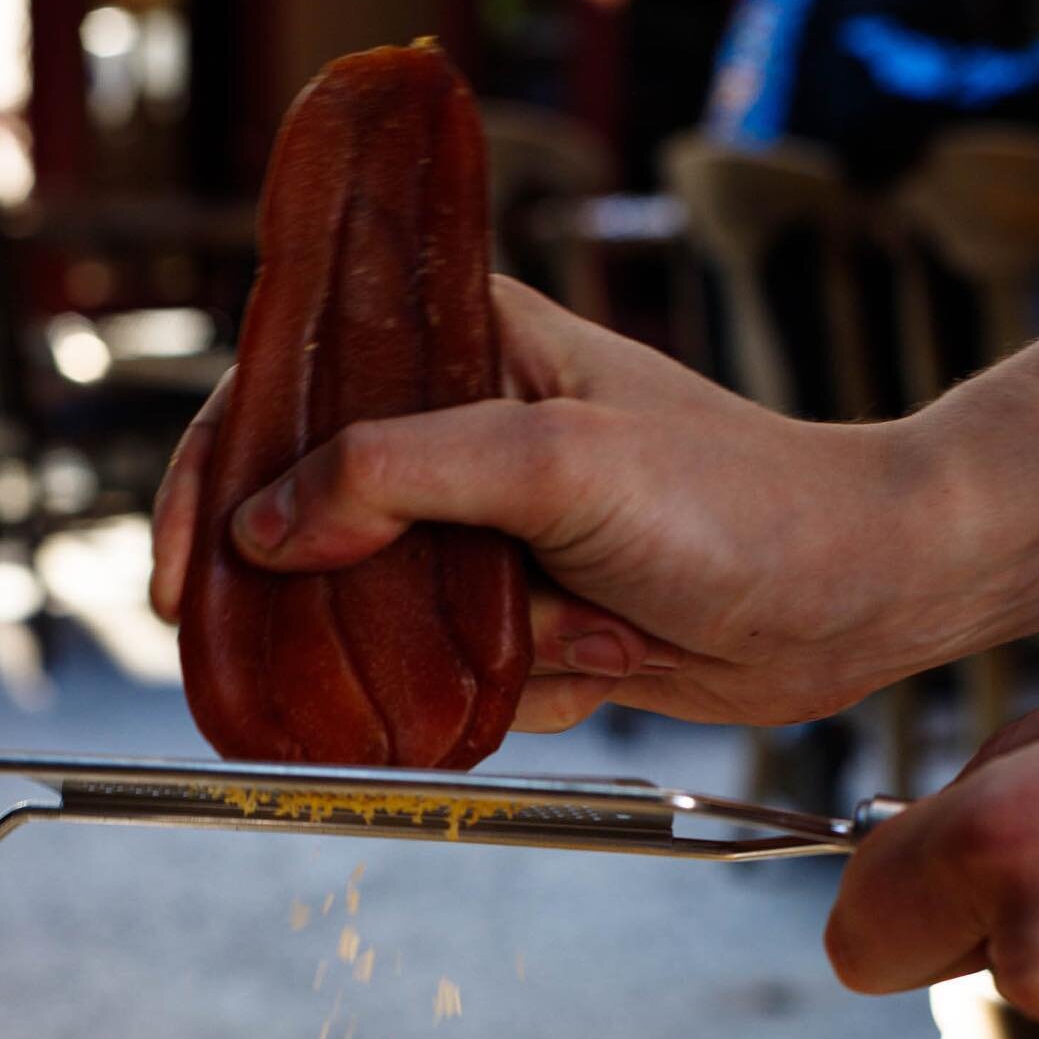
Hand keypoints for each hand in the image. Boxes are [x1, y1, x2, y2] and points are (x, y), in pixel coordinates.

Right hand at [153, 278, 942, 731]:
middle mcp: (466, 435)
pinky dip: (508, 691)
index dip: (218, 476)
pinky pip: (457, 673)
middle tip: (280, 649)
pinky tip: (598, 660)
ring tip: (549, 641)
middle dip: (319, 597)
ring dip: (438, 656)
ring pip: (385, 615)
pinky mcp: (526, 616)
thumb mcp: (556, 460)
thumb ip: (398, 477)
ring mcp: (494, 535)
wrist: (852, 597)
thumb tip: (266, 529)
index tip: (186, 572)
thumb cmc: (734, 500)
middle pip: (319, 519)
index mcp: (465, 347)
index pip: (294, 392)